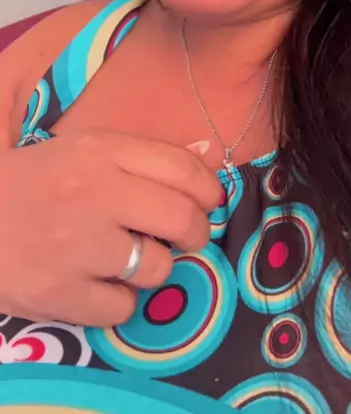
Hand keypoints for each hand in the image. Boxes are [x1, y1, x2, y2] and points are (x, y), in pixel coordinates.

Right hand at [0, 129, 220, 326]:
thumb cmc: (34, 179)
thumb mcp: (84, 147)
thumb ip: (144, 153)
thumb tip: (208, 159)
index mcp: (100, 151)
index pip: (183, 169)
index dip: (209, 189)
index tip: (211, 201)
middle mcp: (93, 194)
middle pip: (181, 219)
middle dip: (197, 231)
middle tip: (187, 236)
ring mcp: (76, 246)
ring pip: (157, 268)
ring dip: (153, 266)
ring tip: (128, 258)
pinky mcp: (58, 293)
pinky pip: (123, 309)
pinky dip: (118, 301)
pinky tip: (99, 284)